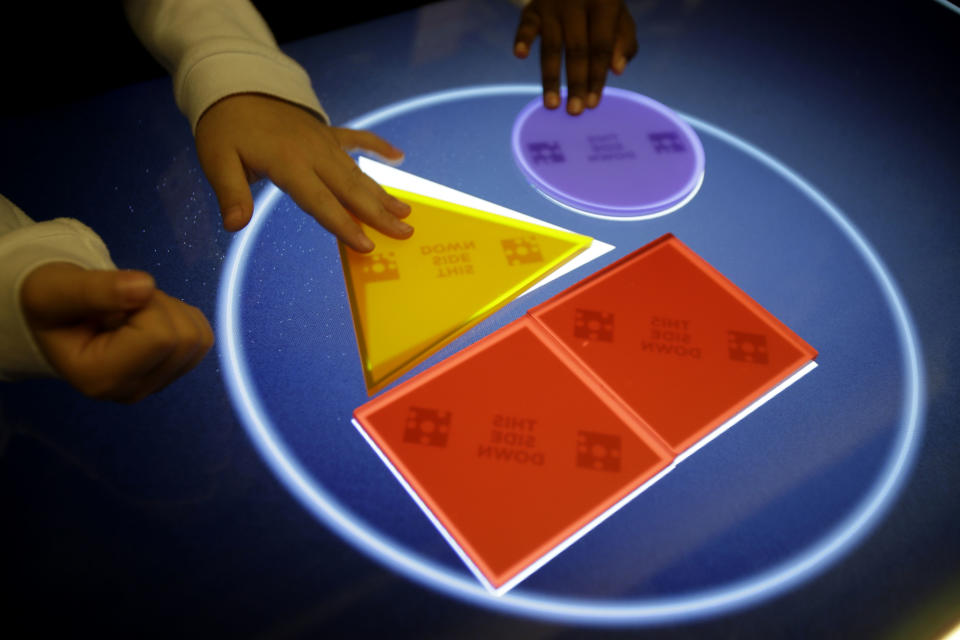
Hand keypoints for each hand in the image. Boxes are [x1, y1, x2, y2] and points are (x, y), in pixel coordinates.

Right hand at [21, 263, 213, 402]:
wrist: (54, 317)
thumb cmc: (52, 304)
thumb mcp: (56, 289)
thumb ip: (95, 290)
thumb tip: (145, 287)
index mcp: (100, 378)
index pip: (160, 337)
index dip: (145, 306)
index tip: (112, 305)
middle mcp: (130, 391)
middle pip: (184, 339)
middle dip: (159, 307)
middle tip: (121, 306)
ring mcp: (155, 385)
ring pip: (198, 337)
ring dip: (170, 311)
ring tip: (130, 312)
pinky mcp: (171, 373)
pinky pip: (202, 337)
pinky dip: (180, 317)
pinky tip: (146, 319)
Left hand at [195, 93, 412, 252]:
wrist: (234, 86)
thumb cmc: (224, 129)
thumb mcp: (216, 161)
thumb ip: (230, 194)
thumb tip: (235, 225)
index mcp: (288, 163)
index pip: (321, 201)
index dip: (344, 225)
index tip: (367, 246)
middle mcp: (313, 152)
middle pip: (350, 188)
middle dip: (379, 213)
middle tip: (405, 233)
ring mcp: (323, 140)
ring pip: (358, 170)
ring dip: (382, 192)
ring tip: (406, 212)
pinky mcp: (326, 131)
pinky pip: (357, 138)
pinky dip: (377, 146)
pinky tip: (398, 156)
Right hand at [514, 0, 637, 114]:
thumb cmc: (599, 8)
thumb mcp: (618, 19)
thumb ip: (624, 42)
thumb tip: (617, 69)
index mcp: (604, 4)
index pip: (601, 46)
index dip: (597, 76)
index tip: (592, 104)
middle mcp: (577, 3)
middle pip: (577, 49)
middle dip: (576, 82)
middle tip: (575, 111)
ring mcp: (553, 5)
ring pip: (551, 46)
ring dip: (551, 77)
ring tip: (552, 104)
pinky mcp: (532, 8)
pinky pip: (526, 25)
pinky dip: (522, 39)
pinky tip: (520, 55)